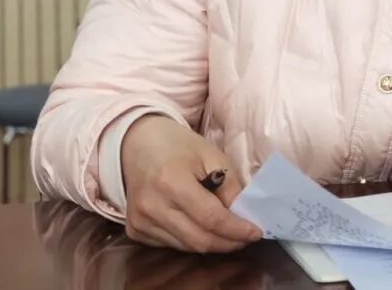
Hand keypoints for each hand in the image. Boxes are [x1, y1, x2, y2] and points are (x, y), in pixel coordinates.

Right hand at [121, 115, 261, 251]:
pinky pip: (171, 244)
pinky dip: (191, 240)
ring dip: (211, 243)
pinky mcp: (135, 230)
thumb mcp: (211, 155)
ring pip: (186, 246)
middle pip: (199, 240)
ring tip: (228, 233)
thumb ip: (229, 187)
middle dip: (228, 242)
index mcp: (172, 182)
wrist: (137, 144)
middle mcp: (153, 206)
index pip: (210, 218)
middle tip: (246, 238)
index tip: (255, 232)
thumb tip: (243, 217)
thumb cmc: (178, 146)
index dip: (236, 230)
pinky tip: (201, 228)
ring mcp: (140, 221)